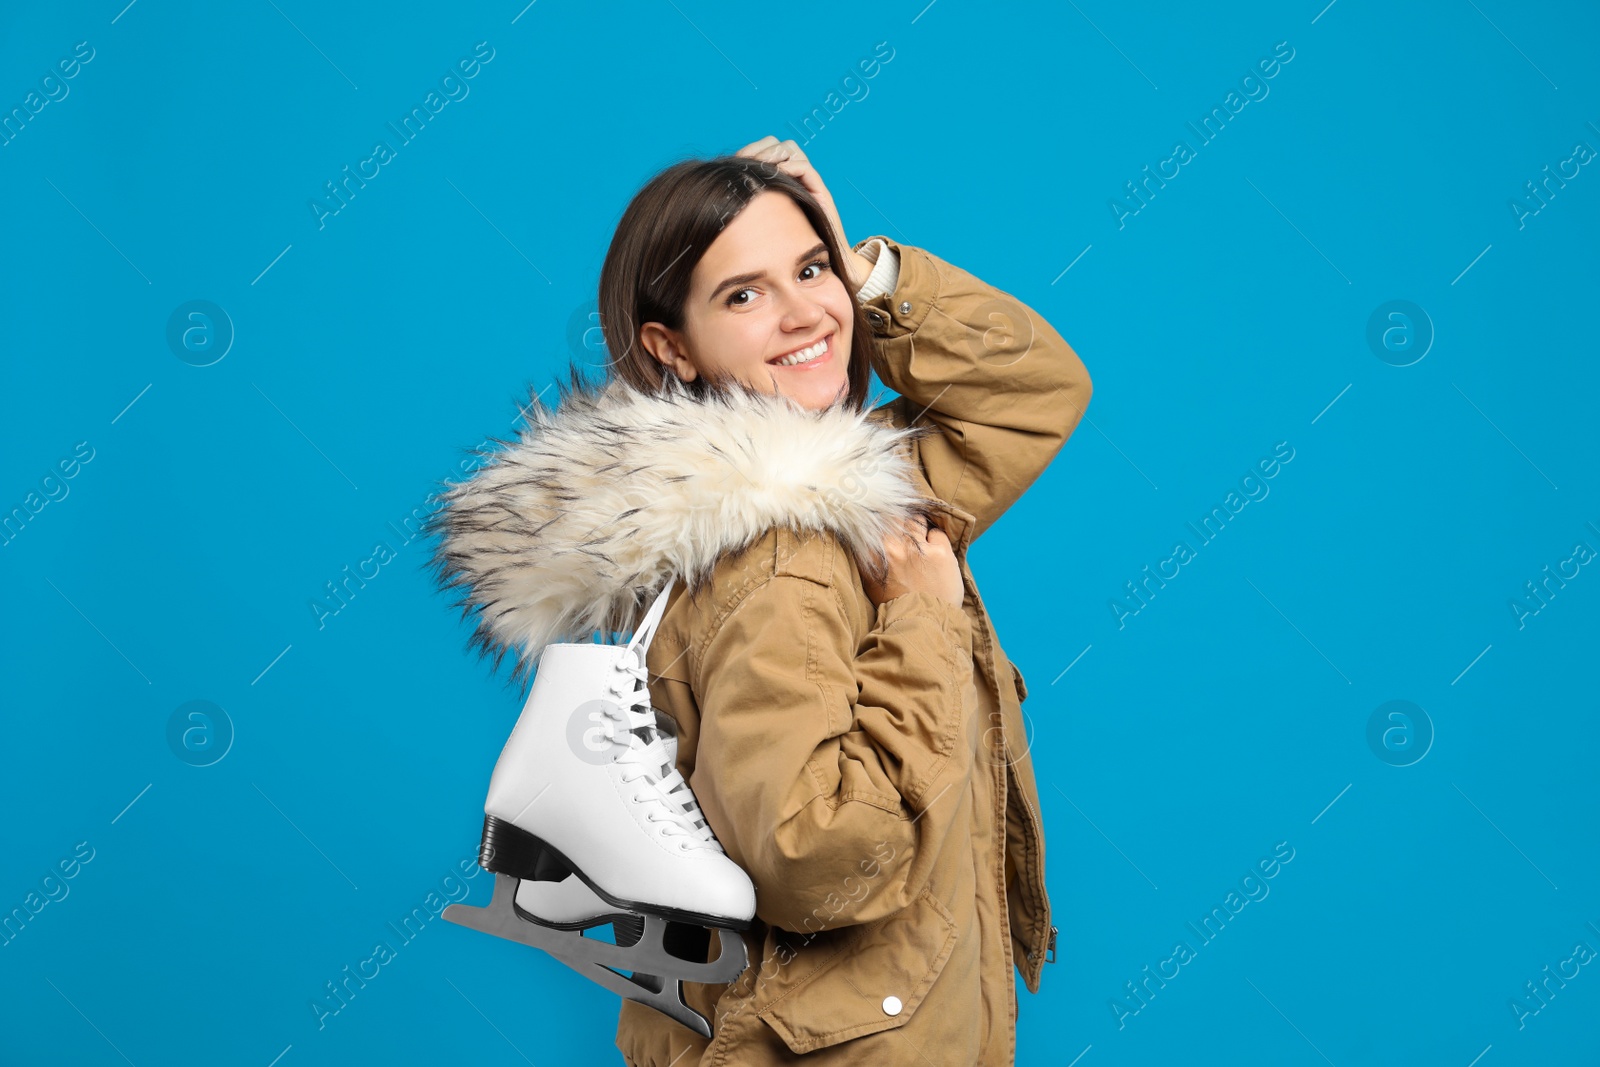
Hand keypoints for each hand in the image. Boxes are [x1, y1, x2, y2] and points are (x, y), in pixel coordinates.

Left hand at [734, 135, 875, 292]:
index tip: (735, 161)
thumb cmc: (787, 249)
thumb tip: (718, 194)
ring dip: (773, 154)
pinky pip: (804, 167)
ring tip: (761, 169)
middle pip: (777, 144)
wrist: (823, 262)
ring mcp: (808, 183)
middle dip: (760, 148)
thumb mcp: (759, 222)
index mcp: (780, 180)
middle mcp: (795, 177)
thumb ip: (746, 206)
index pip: (765, 148)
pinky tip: (776, 178)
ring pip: (790, 149)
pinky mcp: (820, 192)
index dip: (750, 149)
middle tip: (746, 162)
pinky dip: (789, 167)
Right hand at [857, 513, 964, 608]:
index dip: (878, 515)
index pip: (871, 520)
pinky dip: (936, 541)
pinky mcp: (940, 553)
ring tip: (919, 547)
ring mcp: (917, 549)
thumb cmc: (895, 604)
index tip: (882, 513)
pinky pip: (937, 533)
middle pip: (894, 515)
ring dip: (918, 529)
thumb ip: (867, 556)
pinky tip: (934, 558)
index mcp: (871, 555)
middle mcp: (892, 547)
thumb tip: (862, 532)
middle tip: (904, 533)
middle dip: (898, 519)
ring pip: (916, 521)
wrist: (921, 625)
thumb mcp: (871, 581)